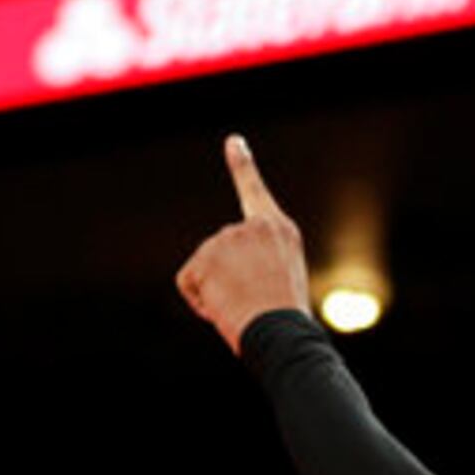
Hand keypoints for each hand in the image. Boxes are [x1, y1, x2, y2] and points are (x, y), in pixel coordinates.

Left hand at [174, 135, 315, 356]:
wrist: (280, 333)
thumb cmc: (286, 323)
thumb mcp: (284, 284)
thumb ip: (259, 266)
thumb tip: (226, 277)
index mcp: (281, 231)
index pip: (255, 192)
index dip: (242, 165)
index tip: (233, 141)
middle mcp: (254, 227)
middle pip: (220, 252)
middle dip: (227, 280)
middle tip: (254, 302)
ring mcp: (228, 238)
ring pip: (205, 270)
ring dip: (217, 294)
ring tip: (244, 307)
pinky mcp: (205, 256)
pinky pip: (189, 282)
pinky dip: (200, 302)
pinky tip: (223, 308)